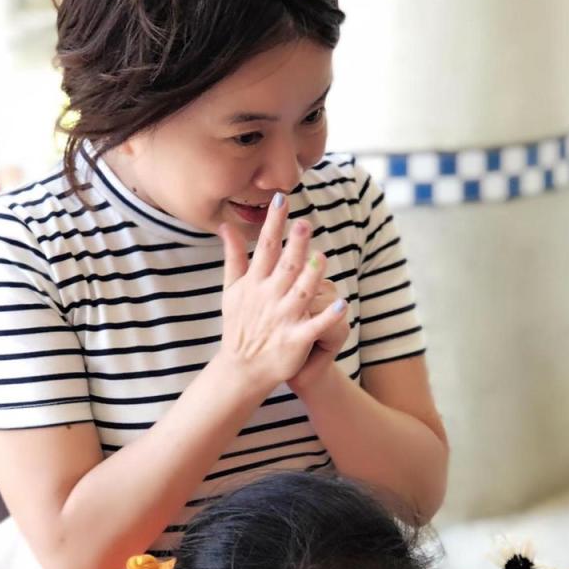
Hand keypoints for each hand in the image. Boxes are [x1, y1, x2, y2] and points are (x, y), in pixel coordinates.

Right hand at [217, 197, 347, 394]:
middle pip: (285, 266)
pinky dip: (328, 317)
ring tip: (321, 258)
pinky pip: (315, 326)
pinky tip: (342, 304)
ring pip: (301, 293)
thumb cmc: (239, 326)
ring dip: (312, 276)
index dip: (273, 223)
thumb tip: (226, 226)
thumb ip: (233, 257)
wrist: (241, 369)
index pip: (264, 247)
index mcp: (255, 283)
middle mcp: (269, 298)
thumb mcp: (231, 290)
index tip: (281, 199)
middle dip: (294, 246)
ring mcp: (283, 319)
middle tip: (305, 223)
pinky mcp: (295, 340)